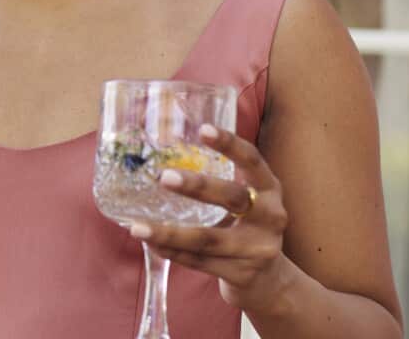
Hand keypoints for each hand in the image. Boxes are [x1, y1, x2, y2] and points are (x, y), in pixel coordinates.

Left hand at [129, 124, 295, 310]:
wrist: (270, 280)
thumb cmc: (246, 227)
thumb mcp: (246, 200)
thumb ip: (220, 180)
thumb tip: (162, 152)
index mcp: (269, 188)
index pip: (252, 159)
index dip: (229, 144)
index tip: (203, 129)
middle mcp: (270, 216)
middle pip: (232, 198)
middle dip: (197, 187)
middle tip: (164, 177)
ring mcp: (259, 248)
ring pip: (208, 239)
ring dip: (169, 233)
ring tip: (137, 227)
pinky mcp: (243, 274)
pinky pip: (200, 263)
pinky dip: (173, 253)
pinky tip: (151, 244)